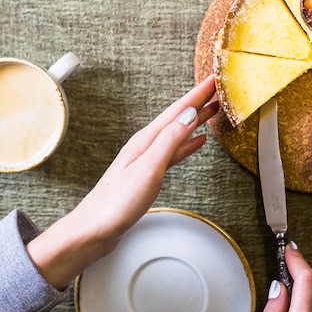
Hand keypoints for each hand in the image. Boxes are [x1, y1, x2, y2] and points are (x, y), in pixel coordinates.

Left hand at [27, 75, 218, 288]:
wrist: (93, 231)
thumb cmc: (116, 203)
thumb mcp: (148, 168)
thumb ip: (170, 141)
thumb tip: (189, 115)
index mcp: (146, 140)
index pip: (178, 110)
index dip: (197, 94)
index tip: (214, 80)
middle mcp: (146, 145)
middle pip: (178, 117)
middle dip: (199, 102)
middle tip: (218, 89)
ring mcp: (147, 158)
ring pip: (178, 132)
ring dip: (196, 119)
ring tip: (213, 110)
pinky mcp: (149, 173)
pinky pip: (175, 150)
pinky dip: (189, 142)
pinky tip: (197, 141)